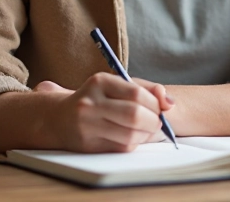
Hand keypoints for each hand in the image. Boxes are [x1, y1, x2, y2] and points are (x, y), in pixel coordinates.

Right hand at [35, 73, 173, 152]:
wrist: (59, 118)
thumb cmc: (97, 99)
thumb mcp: (117, 86)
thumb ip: (146, 89)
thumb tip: (170, 103)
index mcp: (99, 82)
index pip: (136, 93)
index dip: (155, 104)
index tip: (159, 108)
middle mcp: (90, 103)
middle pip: (134, 116)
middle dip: (154, 121)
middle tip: (157, 122)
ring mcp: (87, 126)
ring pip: (130, 136)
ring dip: (145, 135)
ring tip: (145, 130)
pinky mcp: (88, 146)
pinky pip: (122, 148)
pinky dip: (134, 144)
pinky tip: (131, 137)